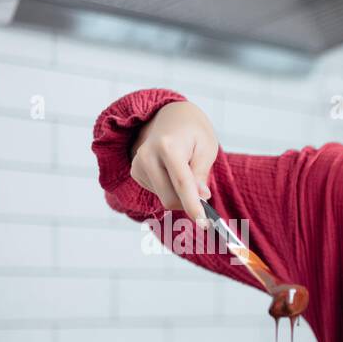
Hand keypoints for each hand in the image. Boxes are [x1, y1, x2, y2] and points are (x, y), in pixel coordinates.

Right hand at [130, 101, 218, 221]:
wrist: (172, 117)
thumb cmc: (194, 133)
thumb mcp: (207, 148)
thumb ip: (201, 174)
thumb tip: (201, 197)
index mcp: (168, 147)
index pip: (181, 184)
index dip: (193, 206)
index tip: (203, 223)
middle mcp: (147, 155)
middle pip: (170, 197)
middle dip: (189, 203)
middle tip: (204, 195)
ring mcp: (138, 164)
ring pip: (164, 198)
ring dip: (180, 195)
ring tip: (185, 171)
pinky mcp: (135, 172)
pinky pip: (158, 193)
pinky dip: (170, 189)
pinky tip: (171, 172)